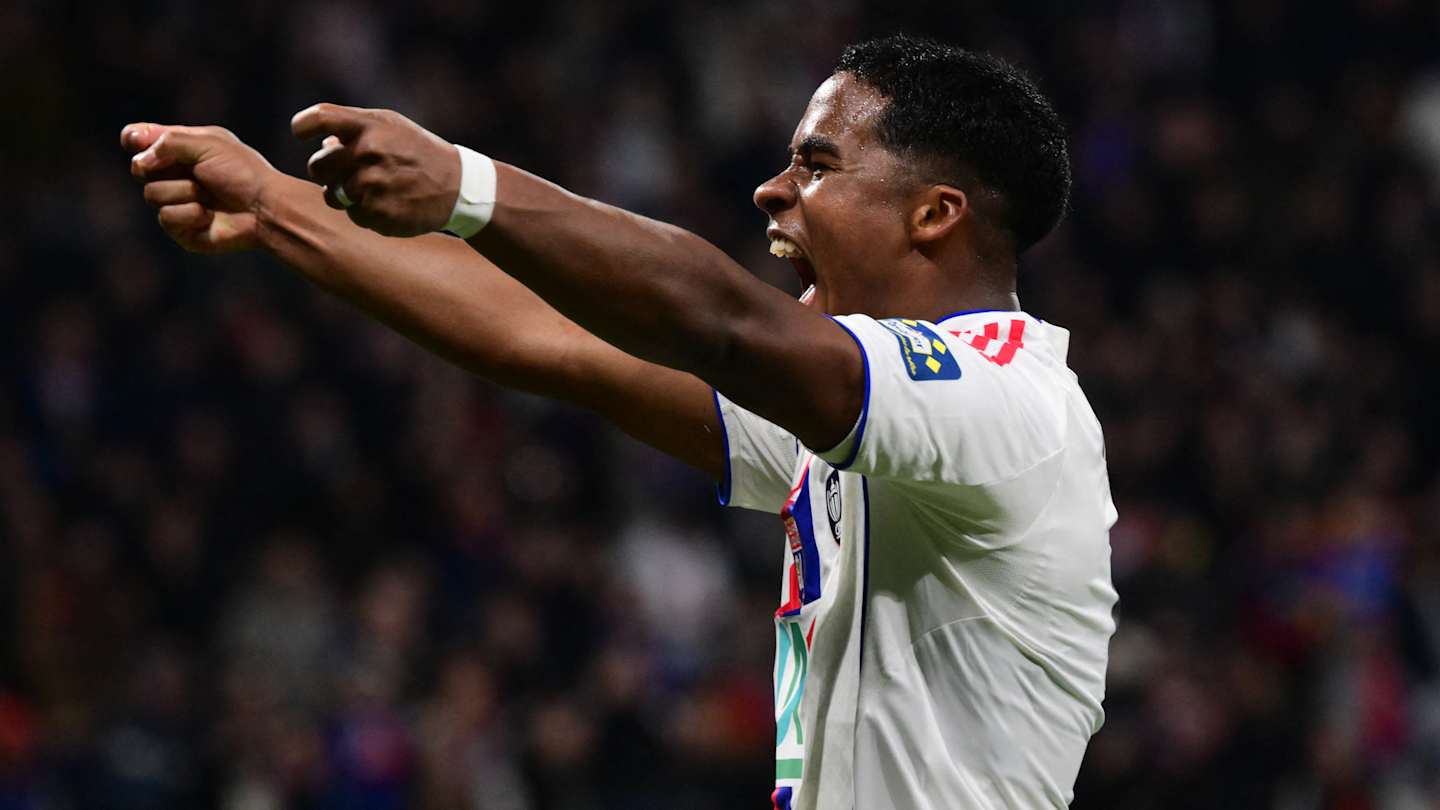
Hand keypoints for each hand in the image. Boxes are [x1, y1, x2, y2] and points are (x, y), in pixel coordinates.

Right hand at [123, 124, 279, 252]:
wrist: (265, 209)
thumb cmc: (242, 173)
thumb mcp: (208, 144)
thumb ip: (168, 142)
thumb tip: (139, 162)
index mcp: (180, 149)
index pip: (140, 139)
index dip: (133, 140)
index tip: (134, 141)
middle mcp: (175, 174)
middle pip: (138, 168)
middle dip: (163, 168)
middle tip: (194, 171)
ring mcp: (177, 201)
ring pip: (151, 194)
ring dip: (183, 192)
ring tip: (209, 195)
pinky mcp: (181, 228)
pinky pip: (165, 217)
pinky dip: (189, 214)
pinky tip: (209, 216)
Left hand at [291, 103, 461, 237]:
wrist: (457, 186)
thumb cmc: (418, 151)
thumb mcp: (392, 126)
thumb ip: (355, 128)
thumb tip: (324, 143)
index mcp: (368, 126)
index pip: (318, 118)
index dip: (302, 126)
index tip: (301, 133)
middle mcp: (367, 153)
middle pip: (317, 166)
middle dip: (327, 170)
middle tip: (348, 172)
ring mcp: (373, 186)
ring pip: (332, 195)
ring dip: (346, 195)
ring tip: (374, 188)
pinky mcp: (379, 214)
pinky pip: (353, 215)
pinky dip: (366, 212)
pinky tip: (388, 203)